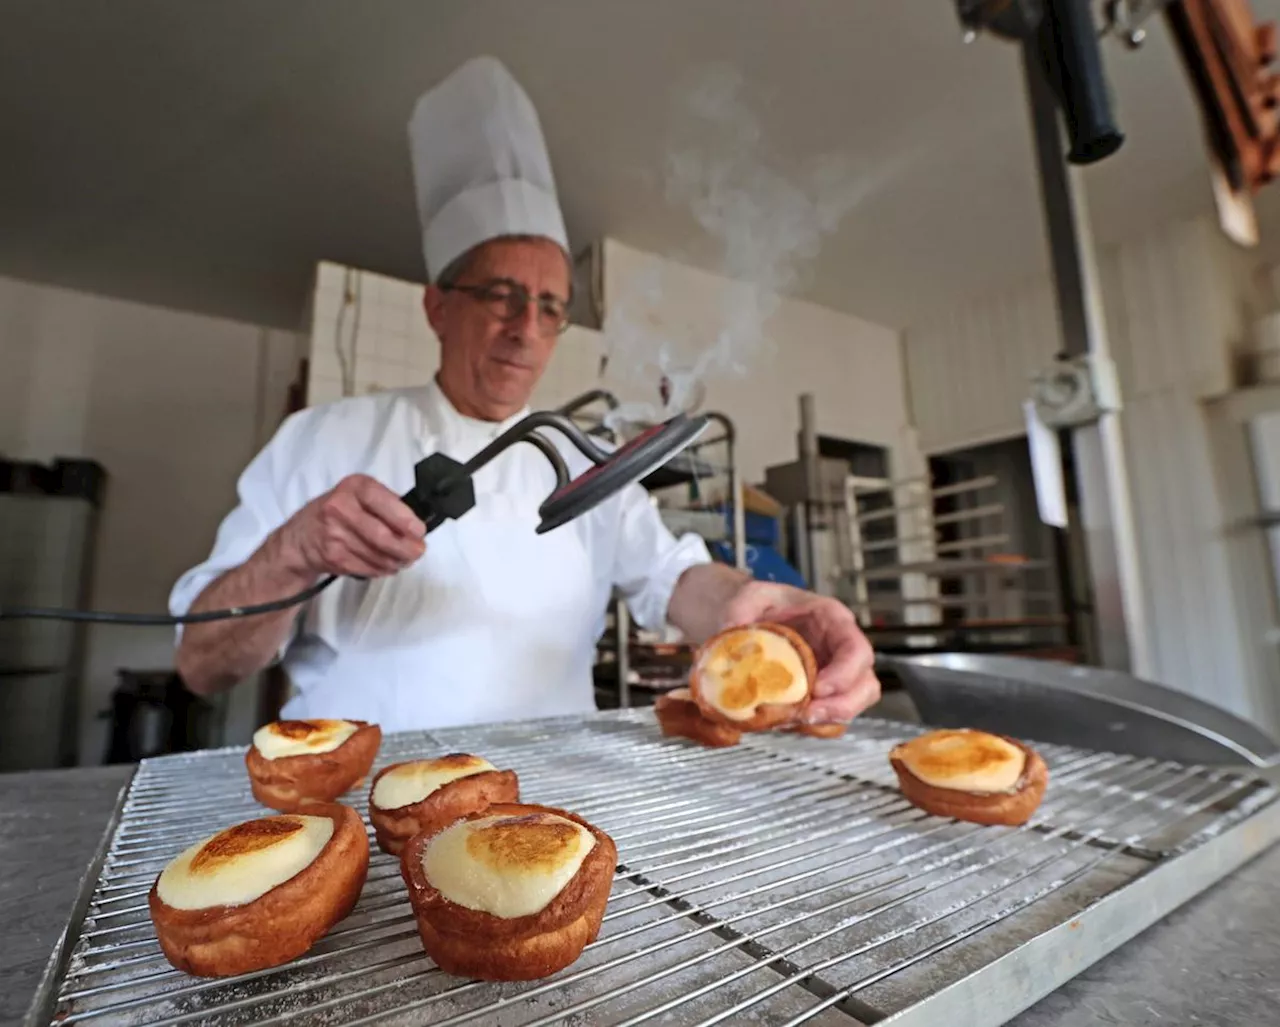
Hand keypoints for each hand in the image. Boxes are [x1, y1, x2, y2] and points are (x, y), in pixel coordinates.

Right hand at [275, 474, 426, 578]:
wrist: (300, 537)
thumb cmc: (338, 512)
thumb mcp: (359, 495)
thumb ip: (386, 504)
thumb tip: (417, 525)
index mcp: (354, 487)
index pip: (382, 501)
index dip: (404, 519)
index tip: (420, 531)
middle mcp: (340, 508)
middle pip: (381, 535)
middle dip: (406, 547)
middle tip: (418, 551)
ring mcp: (334, 534)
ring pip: (377, 555)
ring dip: (397, 561)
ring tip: (404, 559)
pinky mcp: (333, 557)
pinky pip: (367, 568)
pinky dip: (382, 569)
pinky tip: (386, 565)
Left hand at [719, 581, 879, 724]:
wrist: (753, 618)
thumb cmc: (761, 603)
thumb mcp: (749, 596)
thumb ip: (739, 611)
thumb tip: (729, 636)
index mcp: (832, 621)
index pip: (856, 650)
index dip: (844, 674)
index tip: (818, 689)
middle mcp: (840, 651)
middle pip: (865, 686)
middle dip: (840, 707)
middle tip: (806, 715)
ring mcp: (833, 676)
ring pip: (850, 707)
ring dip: (824, 721)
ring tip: (791, 722)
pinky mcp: (819, 697)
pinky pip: (827, 720)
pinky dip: (809, 728)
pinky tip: (782, 723)